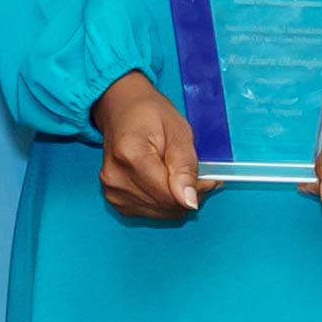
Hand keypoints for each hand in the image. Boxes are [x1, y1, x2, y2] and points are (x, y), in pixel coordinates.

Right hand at [93, 70, 207, 222]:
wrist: (121, 109)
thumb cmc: (150, 114)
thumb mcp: (179, 131)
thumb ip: (186, 166)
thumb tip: (190, 201)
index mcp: (131, 156)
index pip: (170, 196)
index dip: (195, 191)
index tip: (209, 178)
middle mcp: (116, 178)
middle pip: (165, 207)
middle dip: (188, 195)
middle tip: (197, 174)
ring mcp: (112, 191)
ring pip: (160, 213)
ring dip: (176, 200)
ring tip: (179, 174)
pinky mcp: (114, 199)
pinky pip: (149, 212)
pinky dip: (163, 202)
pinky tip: (164, 181)